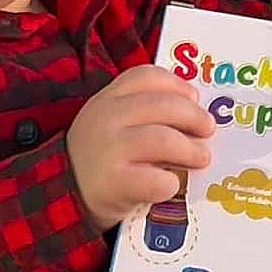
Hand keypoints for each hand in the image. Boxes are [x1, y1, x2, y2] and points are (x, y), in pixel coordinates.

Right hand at [66, 64, 214, 230]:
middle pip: (164, 106)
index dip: (177, 85)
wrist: (63, 194)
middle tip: (207, 131)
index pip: (147, 77)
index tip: (194, 98)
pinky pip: (156, 179)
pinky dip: (170, 182)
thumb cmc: (101, 158)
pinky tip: (170, 186)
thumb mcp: (113, 123)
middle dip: (194, 118)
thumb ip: (144, 113)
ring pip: (164, 140)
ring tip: (201, 158)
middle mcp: (107, 118)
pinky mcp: (114, 183)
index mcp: (109, 98)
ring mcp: (109, 150)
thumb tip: (197, 115)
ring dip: (191, 150)